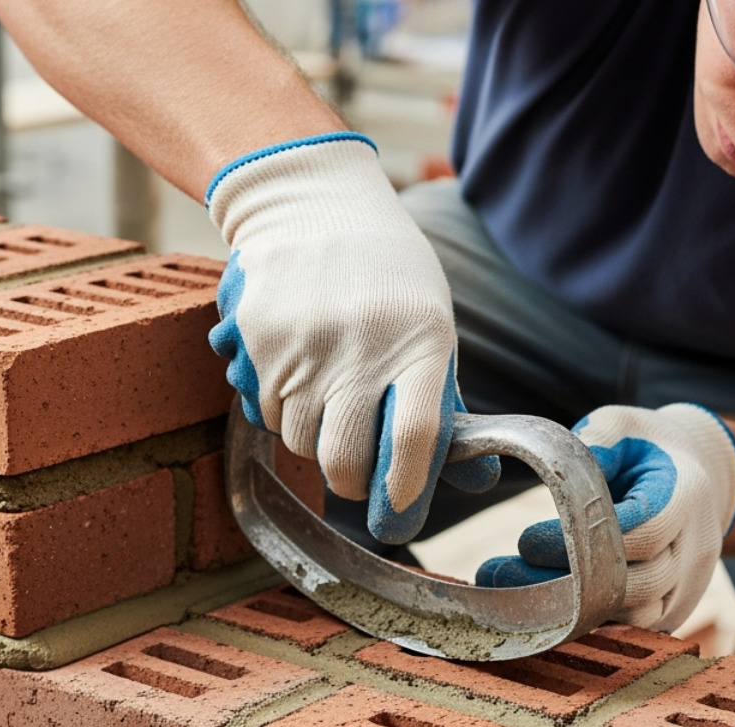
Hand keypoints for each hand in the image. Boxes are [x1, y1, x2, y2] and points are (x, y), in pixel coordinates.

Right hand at [206, 132, 497, 544]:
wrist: (313, 204)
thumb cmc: (389, 276)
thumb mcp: (433, 325)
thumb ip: (443, 403)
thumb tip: (475, 482)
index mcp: (422, 341)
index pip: (413, 439)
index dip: (404, 491)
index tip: (397, 513)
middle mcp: (362, 345)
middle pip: (344, 459)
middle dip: (351, 482)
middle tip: (358, 473)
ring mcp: (304, 344)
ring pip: (299, 442)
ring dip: (313, 440)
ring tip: (327, 399)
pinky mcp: (259, 341)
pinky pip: (265, 412)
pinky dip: (281, 411)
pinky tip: (298, 373)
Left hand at [476, 403, 734, 631]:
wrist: (699, 478)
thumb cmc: (646, 449)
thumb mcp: (623, 425)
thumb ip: (597, 439)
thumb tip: (562, 468)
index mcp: (685, 497)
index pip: (640, 534)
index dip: (582, 543)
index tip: (525, 540)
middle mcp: (695, 548)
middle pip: (635, 585)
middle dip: (565, 584)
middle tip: (500, 574)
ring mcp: (690, 586)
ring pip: (633, 616)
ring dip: (572, 612)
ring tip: (510, 597)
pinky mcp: (674, 610)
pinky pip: (633, 630)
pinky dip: (589, 624)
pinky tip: (544, 609)